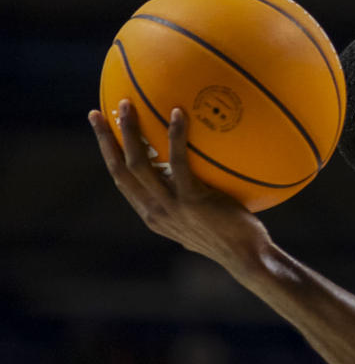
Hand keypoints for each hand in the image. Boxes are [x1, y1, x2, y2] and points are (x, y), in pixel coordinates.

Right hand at [90, 100, 272, 273]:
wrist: (247, 257)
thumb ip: (188, 203)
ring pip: (138, 163)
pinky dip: (175, 136)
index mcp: (153, 215)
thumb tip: (190, 177)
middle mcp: (155, 211)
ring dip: (129, 132)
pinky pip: (178, 161)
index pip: (122, 181)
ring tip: (127, 105)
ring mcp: (171, 206)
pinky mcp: (193, 200)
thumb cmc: (232, 237)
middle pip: (119, 169)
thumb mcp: (200, 221)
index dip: (109, 156)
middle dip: (105, 140)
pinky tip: (178, 113)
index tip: (102, 132)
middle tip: (99, 112)